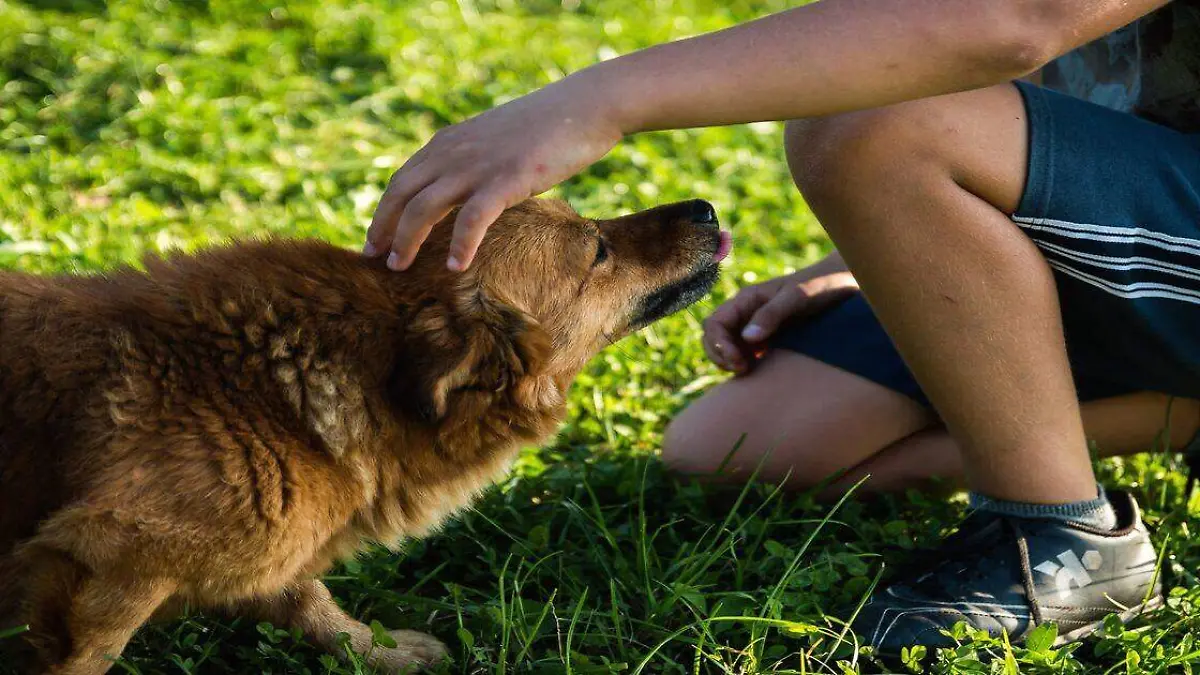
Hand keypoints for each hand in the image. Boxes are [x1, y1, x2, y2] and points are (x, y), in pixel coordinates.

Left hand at [365, 76, 621, 271]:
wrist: (584, 106)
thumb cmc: (547, 127)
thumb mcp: (495, 142)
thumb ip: (473, 162)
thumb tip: (466, 193)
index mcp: (449, 142)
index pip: (402, 179)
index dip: (384, 211)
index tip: (374, 239)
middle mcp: (454, 151)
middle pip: (401, 194)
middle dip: (383, 228)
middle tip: (374, 260)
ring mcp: (478, 165)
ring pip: (424, 207)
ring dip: (406, 240)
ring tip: (398, 268)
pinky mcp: (506, 179)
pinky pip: (472, 218)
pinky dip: (460, 244)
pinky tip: (455, 267)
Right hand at [702, 270, 858, 372]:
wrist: (845, 284)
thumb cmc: (821, 286)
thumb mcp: (797, 298)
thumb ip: (772, 315)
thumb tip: (747, 338)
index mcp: (747, 299)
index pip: (714, 324)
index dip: (719, 346)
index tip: (740, 362)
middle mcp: (746, 312)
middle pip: (713, 336)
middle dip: (720, 355)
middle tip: (743, 369)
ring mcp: (755, 324)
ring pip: (726, 345)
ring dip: (729, 360)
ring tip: (749, 371)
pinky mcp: (768, 336)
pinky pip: (744, 352)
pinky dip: (744, 362)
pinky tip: (759, 370)